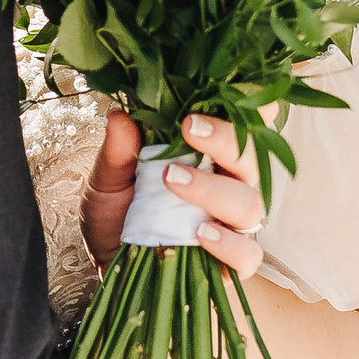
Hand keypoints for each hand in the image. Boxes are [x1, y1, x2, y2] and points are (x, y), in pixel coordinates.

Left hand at [80, 110, 264, 277]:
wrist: (109, 264)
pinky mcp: (232, 262)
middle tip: (189, 128)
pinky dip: (229, 244)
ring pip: (251, 202)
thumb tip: (120, 116)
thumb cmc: (116, 214)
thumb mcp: (106, 180)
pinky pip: (248, 254)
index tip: (212, 94)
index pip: (243, 122)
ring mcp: (233, 224)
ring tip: (174, 182)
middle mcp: (229, 183)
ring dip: (215, 189)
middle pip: (252, 157)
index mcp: (208, 154)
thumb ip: (116, 153)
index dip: (247, 102)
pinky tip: (201, 233)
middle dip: (226, 139)